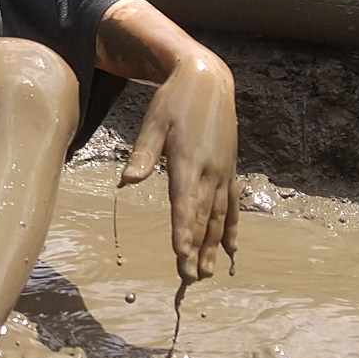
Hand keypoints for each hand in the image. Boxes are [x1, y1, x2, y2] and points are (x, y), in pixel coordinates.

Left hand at [121, 56, 239, 283]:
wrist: (208, 80)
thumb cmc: (173, 101)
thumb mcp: (154, 122)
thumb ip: (142, 154)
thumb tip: (125, 182)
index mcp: (188, 161)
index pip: (184, 202)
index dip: (182, 229)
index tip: (179, 253)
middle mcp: (210, 171)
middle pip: (202, 216)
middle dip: (196, 248)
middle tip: (189, 277)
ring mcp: (223, 172)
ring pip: (220, 216)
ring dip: (213, 246)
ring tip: (207, 272)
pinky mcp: (229, 170)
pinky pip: (233, 205)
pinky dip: (232, 228)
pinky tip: (230, 249)